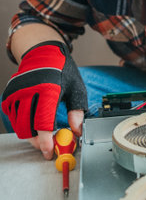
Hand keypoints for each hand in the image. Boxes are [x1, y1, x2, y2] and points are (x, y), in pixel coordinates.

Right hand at [2, 41, 86, 158]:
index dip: (46, 140)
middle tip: (47, 148)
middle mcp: (29, 91)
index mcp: (48, 89)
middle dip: (37, 142)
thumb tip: (77, 131)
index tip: (50, 151)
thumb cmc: (63, 70)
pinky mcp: (8, 95)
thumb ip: (77, 110)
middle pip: (27, 126)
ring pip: (18, 124)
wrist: (43, 53)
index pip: (43, 121)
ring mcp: (16, 93)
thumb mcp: (76, 88)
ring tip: (42, 138)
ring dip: (29, 135)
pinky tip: (32, 125)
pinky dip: (21, 125)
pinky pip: (12, 117)